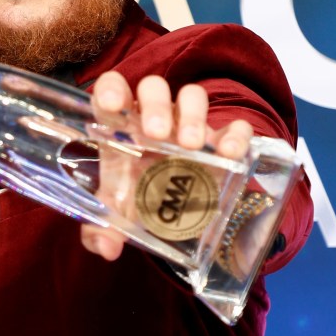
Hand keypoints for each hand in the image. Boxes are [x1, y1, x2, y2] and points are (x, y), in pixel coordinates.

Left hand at [80, 71, 252, 260]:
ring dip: (192, 115)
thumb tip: (104, 246)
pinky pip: (233, 125)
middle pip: (154, 88)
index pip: (112, 89)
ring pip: (192, 96)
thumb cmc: (135, 196)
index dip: (112, 89)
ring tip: (190, 145)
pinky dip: (235, 134)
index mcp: (121, 125)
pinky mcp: (219, 141)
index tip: (113, 106)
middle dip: (156, 105)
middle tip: (156, 134)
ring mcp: (188, 126)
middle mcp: (154, 117)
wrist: (171, 210)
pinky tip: (230, 153)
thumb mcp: (115, 213)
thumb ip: (100, 228)